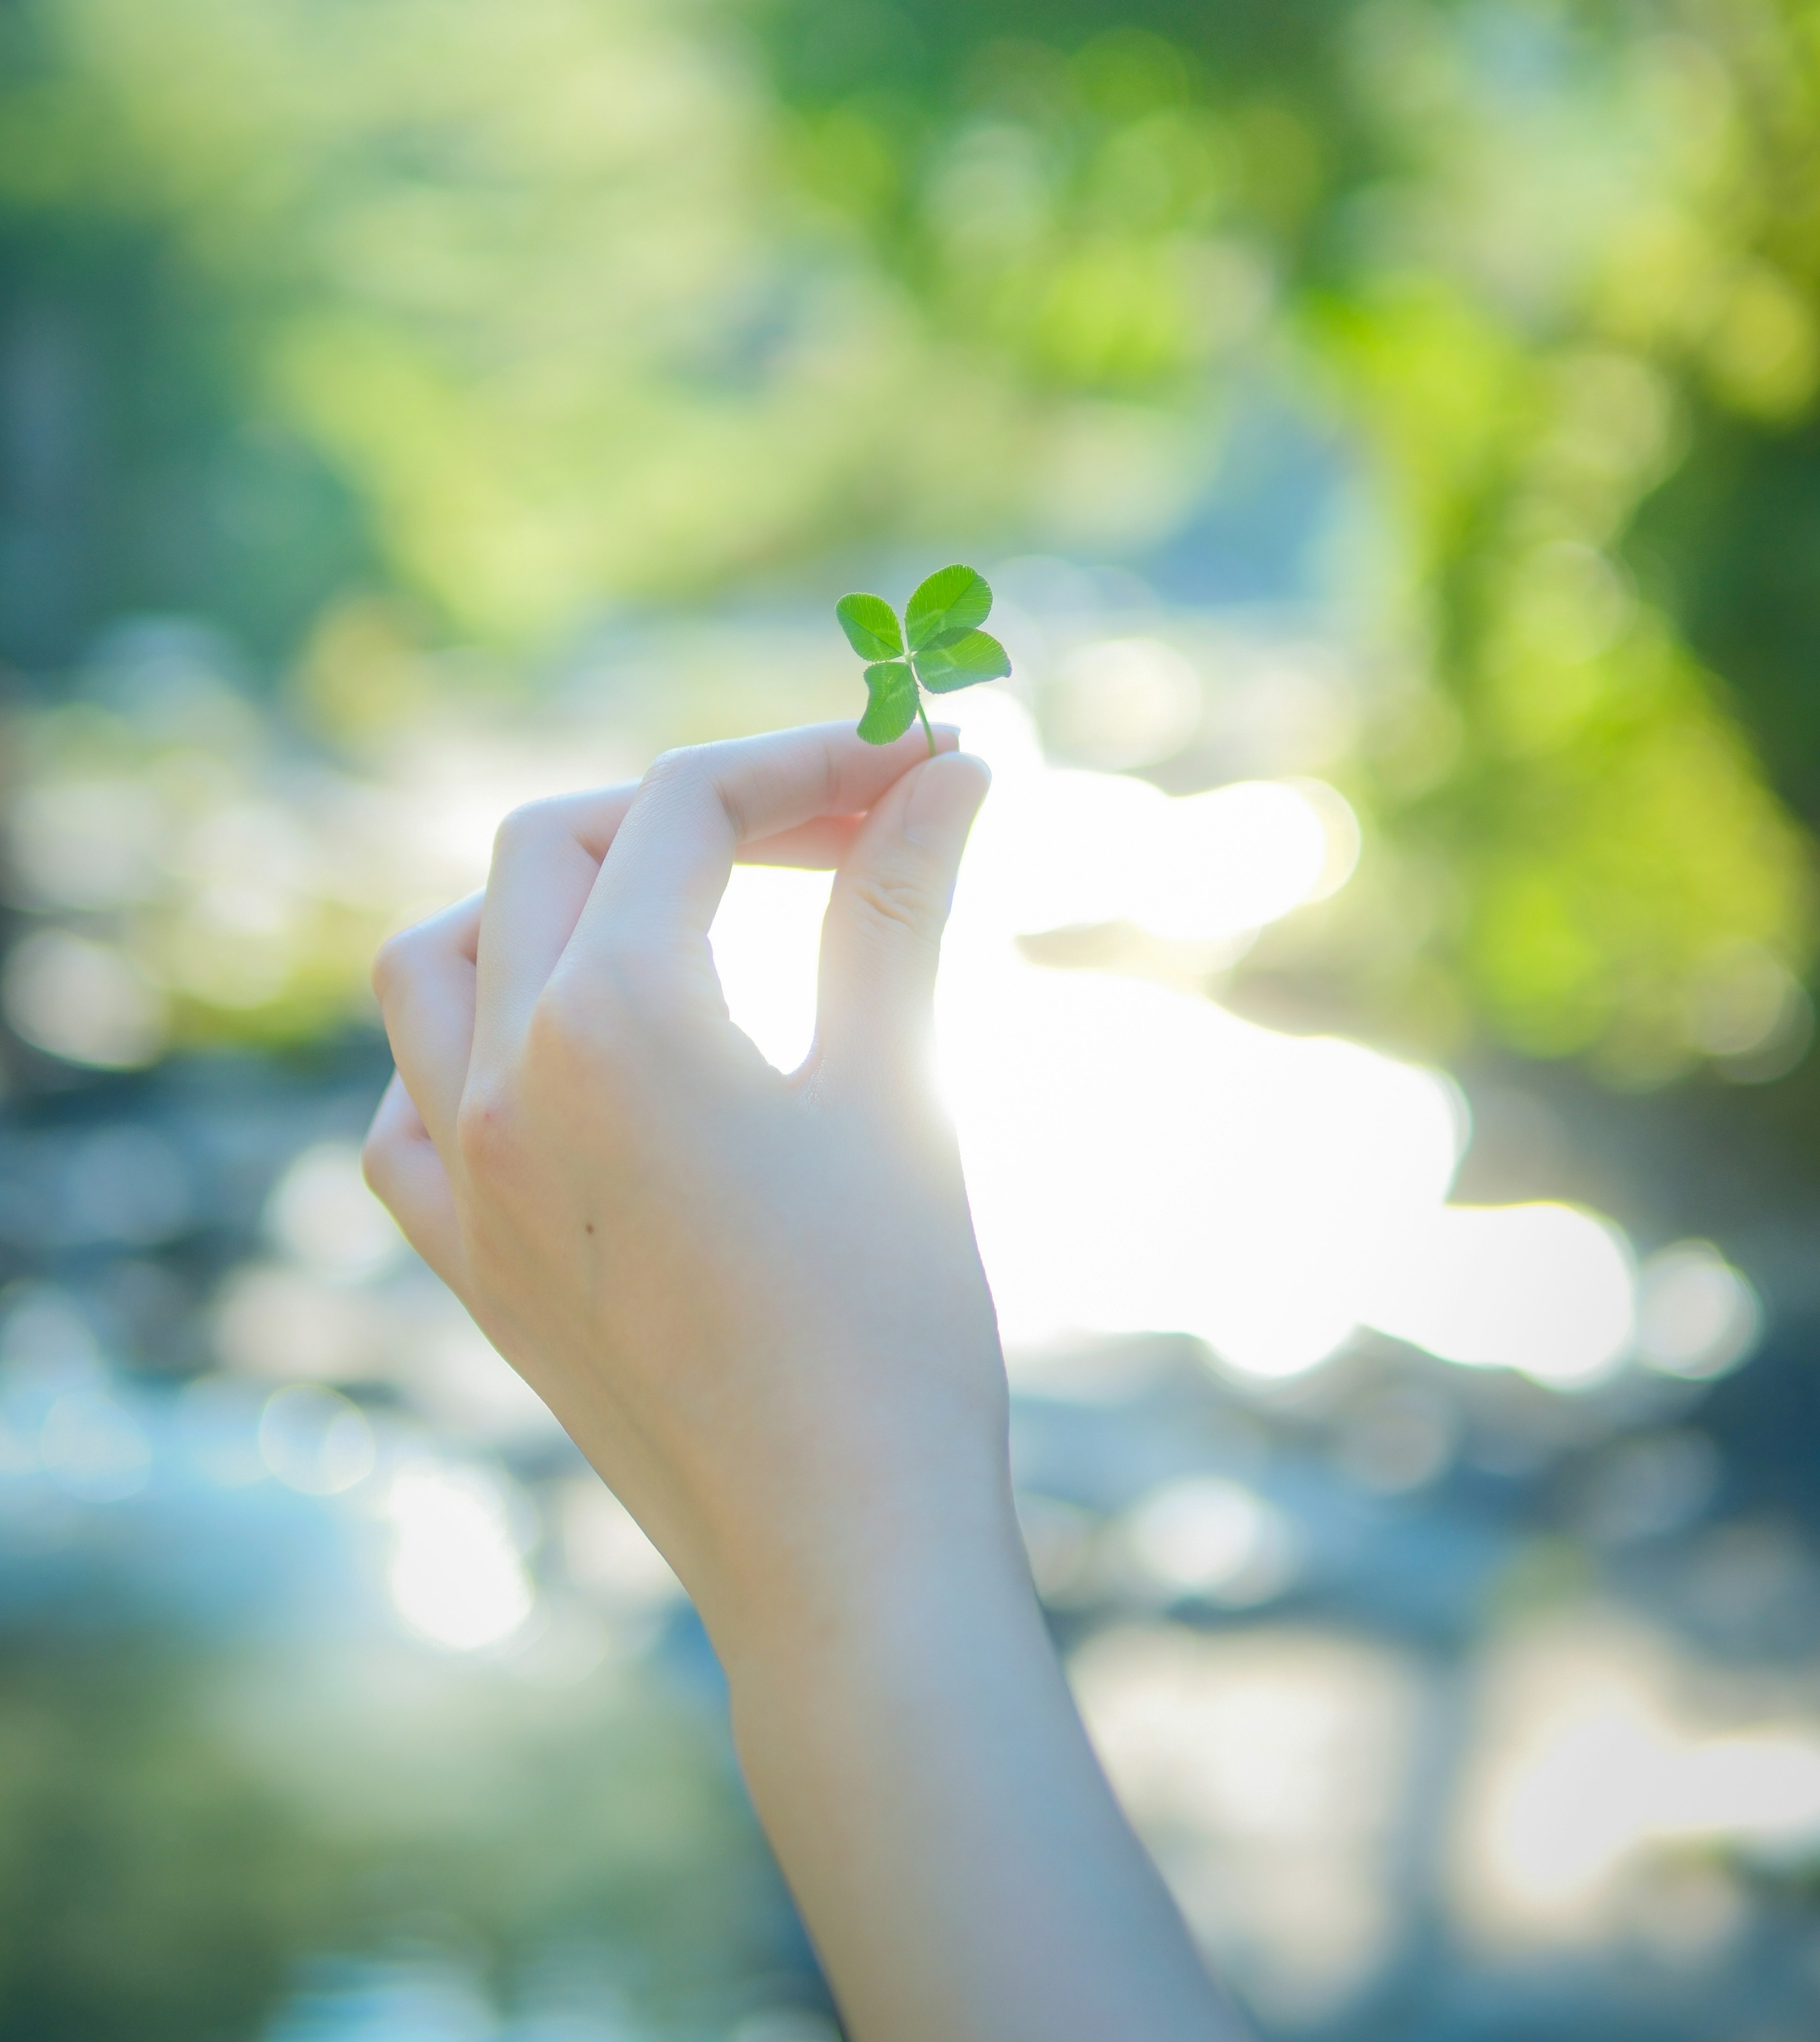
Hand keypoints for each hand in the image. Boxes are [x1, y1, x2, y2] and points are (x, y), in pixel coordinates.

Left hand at [364, 720, 1003, 1657]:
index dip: (809, 757)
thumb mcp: (898, 1084)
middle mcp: (500, 1078)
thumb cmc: (893, 1322)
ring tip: (674, 920)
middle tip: (832, 834)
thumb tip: (955, 768)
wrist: (839, 1554)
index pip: (687, 802)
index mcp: (614, 1015)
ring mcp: (459, 1175)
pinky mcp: (460, 1260)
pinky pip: (401, 1106)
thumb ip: (899, 904)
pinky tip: (568, 1070)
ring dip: (542, 903)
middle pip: (550, 843)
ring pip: (434, 958)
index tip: (913, 760)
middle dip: (689, 809)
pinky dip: (467, 1049)